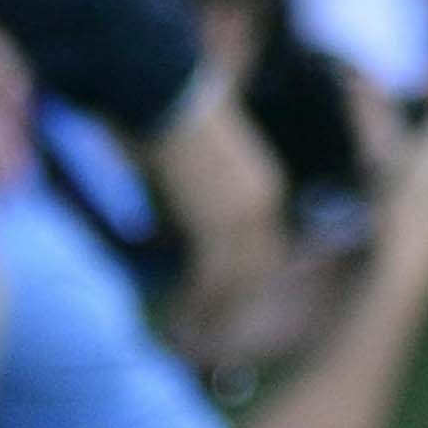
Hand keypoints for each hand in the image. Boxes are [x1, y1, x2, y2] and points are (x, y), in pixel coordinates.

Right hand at [144, 69, 290, 359]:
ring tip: (187, 337)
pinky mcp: (220, 219)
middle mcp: (263, 203)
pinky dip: (197, 301)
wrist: (165, 91)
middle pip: (255, 271)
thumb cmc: (169, 121)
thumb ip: (199, 206)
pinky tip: (178, 320)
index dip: (240, 285)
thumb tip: (181, 238)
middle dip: (231, 307)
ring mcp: (245, 212)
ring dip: (212, 311)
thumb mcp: (197, 170)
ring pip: (237, 280)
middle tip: (206, 336)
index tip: (218, 310)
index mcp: (263, 189)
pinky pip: (213, 275)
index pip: (262, 252)